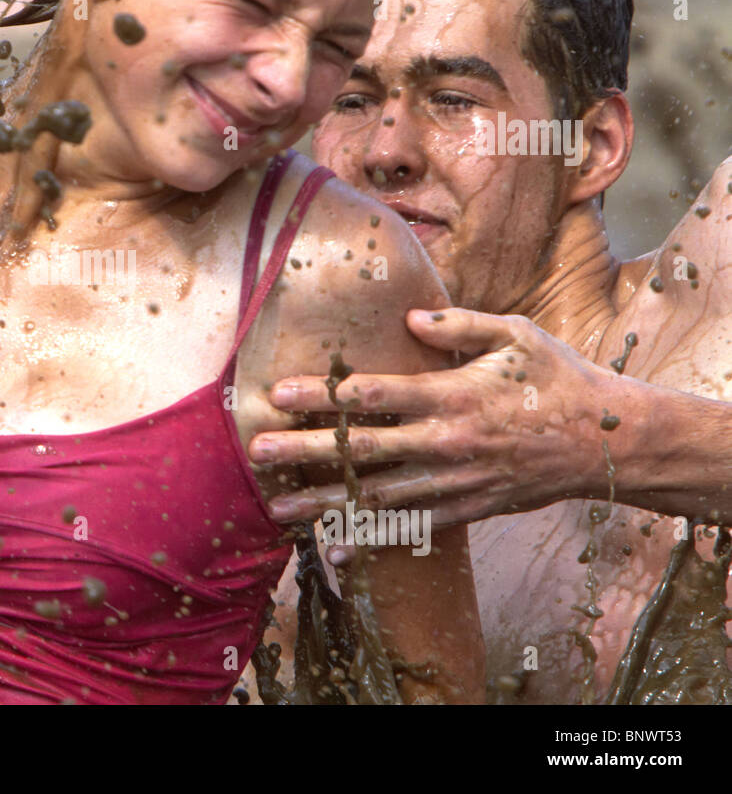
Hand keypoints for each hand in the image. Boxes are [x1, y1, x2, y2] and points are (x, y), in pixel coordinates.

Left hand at [253, 308, 640, 527]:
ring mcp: (455, 483)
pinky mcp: (466, 509)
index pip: (374, 395)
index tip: (277, 392)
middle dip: (305, 450)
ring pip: (377, 496)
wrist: (608, 443)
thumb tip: (409, 319)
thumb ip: (460, 326)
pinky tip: (331, 547)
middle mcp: (447, 444)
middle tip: (257, 450)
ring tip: (278, 507)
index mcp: (454, 397)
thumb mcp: (518, 336)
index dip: (323, 395)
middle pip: (363, 450)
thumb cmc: (559, 379)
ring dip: (324, 501)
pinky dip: (369, 539)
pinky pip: (409, 527)